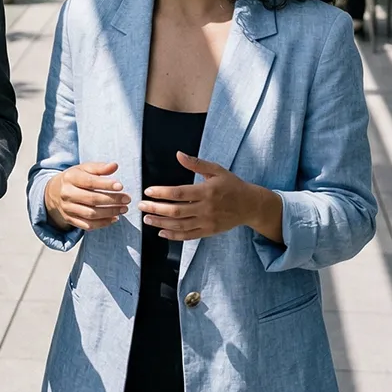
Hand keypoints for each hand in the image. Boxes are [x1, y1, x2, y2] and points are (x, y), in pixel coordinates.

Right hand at [44, 162, 128, 231]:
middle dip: (112, 200)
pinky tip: (114, 218)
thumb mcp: (84, 168)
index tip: (120, 186)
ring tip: (123, 209)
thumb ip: (100, 168)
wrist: (54, 192)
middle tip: (127, 199)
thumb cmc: (75, 178)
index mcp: (70, 178)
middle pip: (92, 199)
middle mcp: (67, 194)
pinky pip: (87, 225)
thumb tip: (114, 166)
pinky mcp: (70, 219)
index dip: (106, 184)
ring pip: (91, 214)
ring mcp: (67, 208)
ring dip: (110, 212)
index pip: (89, 182)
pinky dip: (103, 223)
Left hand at [138, 154, 282, 242]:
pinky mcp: (209, 231)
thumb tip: (179, 154)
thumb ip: (196, 163)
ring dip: (161, 223)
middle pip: (176, 211)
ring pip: (180, 225)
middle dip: (156, 209)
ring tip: (147, 219)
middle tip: (141, 206)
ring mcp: (207, 222)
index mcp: (206, 191)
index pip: (179, 193)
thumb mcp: (216, 170)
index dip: (162, 193)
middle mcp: (206, 208)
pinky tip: (161, 232)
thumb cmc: (232, 185)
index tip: (148, 191)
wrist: (250, 205)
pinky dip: (173, 236)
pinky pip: (188, 236)